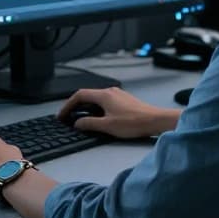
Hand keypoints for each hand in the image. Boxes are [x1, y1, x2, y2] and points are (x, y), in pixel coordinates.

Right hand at [57, 87, 178, 138]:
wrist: (156, 121)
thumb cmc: (133, 123)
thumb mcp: (107, 126)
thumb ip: (89, 124)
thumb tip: (77, 123)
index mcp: (104, 95)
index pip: (79, 95)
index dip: (68, 105)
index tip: (62, 115)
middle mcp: (110, 91)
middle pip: (87, 96)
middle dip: (76, 107)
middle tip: (68, 118)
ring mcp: (118, 95)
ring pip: (96, 99)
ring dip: (86, 109)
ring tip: (80, 120)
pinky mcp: (124, 101)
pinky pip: (105, 102)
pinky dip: (96, 109)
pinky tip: (98, 119)